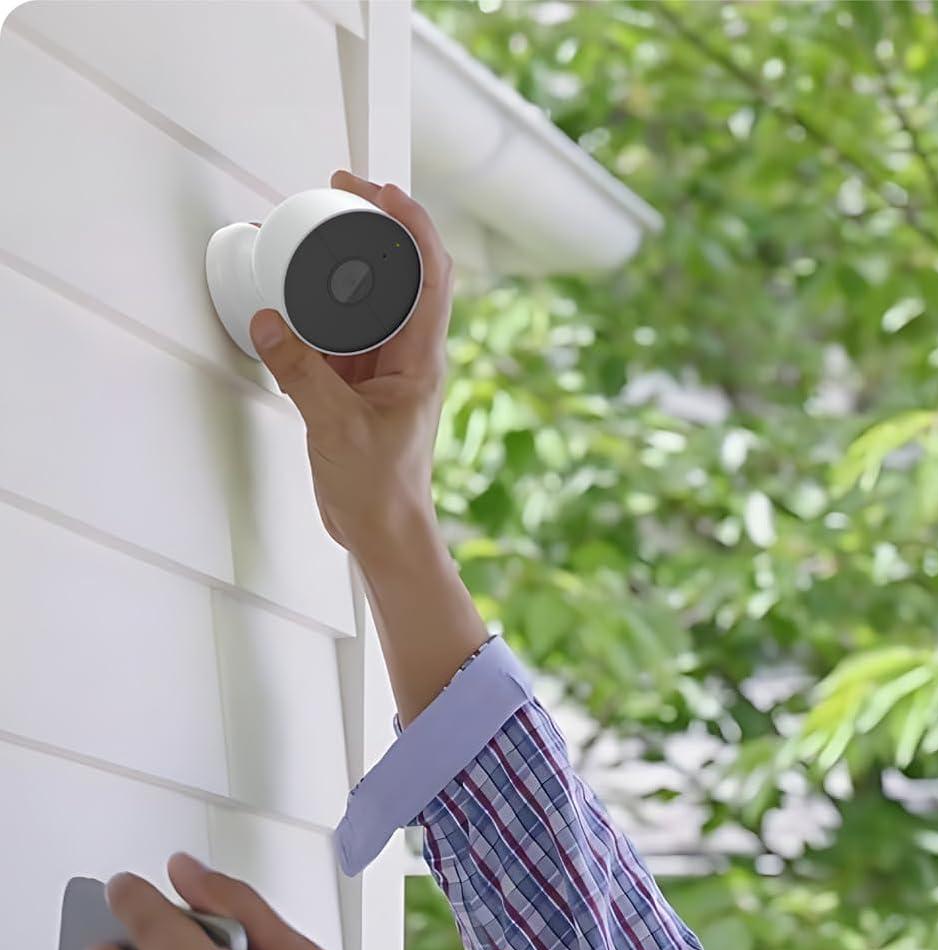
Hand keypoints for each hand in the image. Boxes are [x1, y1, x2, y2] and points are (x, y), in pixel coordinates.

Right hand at [248, 169, 455, 552]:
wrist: (381, 531)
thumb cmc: (380, 489)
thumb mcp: (334, 425)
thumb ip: (300, 372)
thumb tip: (268, 321)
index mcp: (420, 358)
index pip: (431, 272)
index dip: (411, 223)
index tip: (378, 190)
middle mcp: (408, 356)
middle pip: (400, 273)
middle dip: (373, 227)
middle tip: (338, 191)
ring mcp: (384, 369)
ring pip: (368, 300)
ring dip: (344, 265)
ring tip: (310, 231)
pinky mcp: (358, 384)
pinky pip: (340, 332)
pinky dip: (319, 307)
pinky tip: (293, 295)